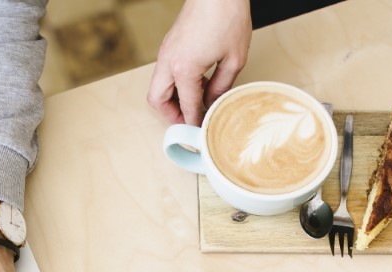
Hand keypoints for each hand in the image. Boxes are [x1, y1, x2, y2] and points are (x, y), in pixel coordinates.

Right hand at [147, 0, 251, 125]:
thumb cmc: (228, 17)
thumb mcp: (234, 59)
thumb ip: (221, 87)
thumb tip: (213, 102)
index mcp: (184, 69)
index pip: (186, 106)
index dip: (193, 122)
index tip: (199, 133)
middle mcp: (168, 62)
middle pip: (157, 100)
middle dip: (171, 115)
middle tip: (188, 122)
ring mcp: (166, 52)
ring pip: (157, 86)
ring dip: (171, 99)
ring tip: (193, 104)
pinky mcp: (169, 45)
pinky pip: (164, 73)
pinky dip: (174, 84)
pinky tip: (194, 84)